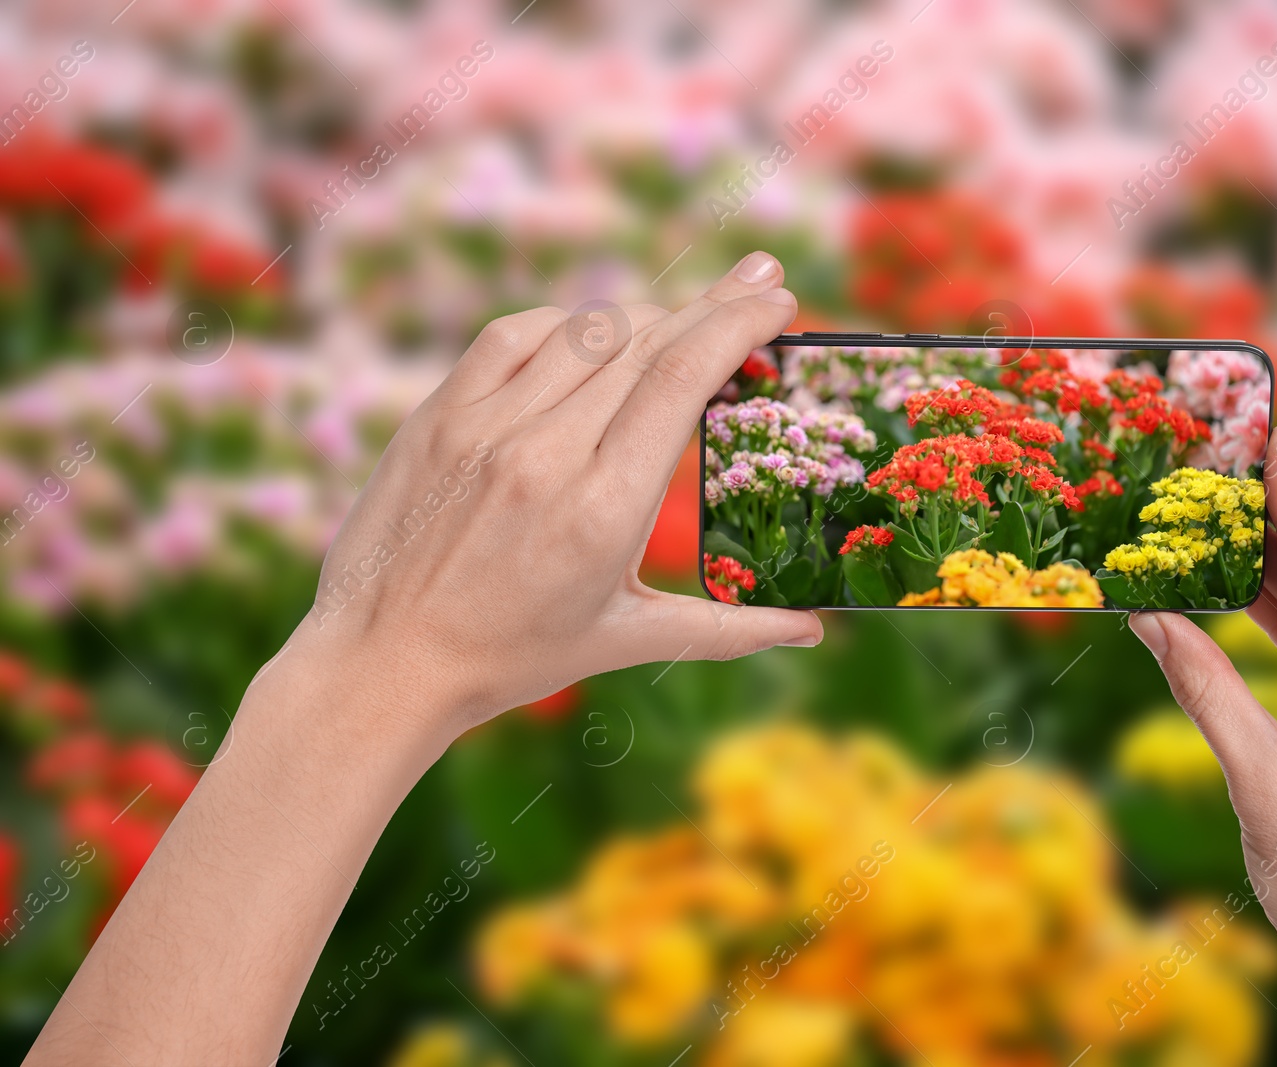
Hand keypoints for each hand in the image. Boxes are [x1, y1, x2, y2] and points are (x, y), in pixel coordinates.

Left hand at [281, 250, 821, 740]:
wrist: (382, 660)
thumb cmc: (511, 656)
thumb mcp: (626, 640)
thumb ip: (728, 628)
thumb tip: (813, 631)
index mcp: (603, 507)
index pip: (682, 378)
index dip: (737, 323)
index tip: (779, 297)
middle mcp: (545, 453)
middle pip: (646, 341)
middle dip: (713, 304)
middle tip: (760, 277)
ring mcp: (485, 426)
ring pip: (585, 330)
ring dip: (646, 314)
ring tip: (682, 318)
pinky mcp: (439, 414)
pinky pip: (515, 336)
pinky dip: (566, 323)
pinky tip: (594, 332)